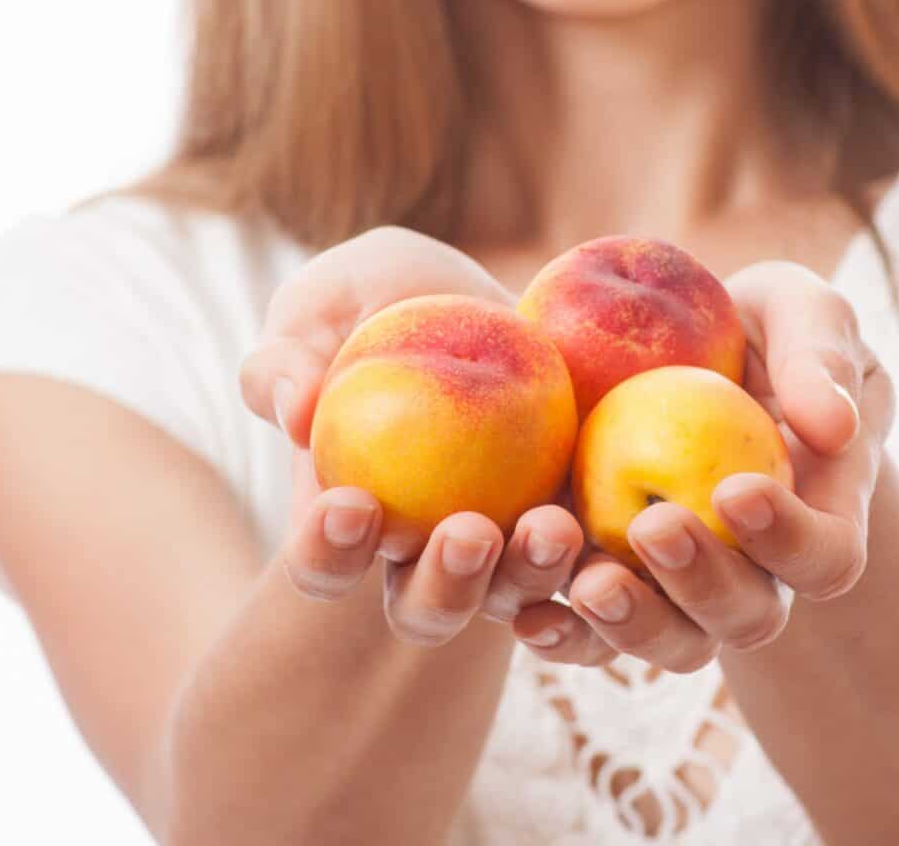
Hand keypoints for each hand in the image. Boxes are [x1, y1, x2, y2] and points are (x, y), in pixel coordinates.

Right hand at [237, 227, 587, 645]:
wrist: (477, 292)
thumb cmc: (379, 298)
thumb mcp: (323, 304)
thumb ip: (287, 356)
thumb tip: (295, 411)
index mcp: (348, 520)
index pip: (324, 562)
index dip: (328, 553)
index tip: (350, 505)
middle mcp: (423, 552)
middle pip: (424, 606)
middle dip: (444, 586)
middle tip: (469, 533)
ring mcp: (503, 546)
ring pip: (511, 593)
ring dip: (530, 573)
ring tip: (552, 526)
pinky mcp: (573, 522)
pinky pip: (589, 567)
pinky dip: (599, 571)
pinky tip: (611, 550)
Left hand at [511, 260, 894, 670]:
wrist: (674, 342)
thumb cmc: (759, 325)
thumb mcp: (799, 310)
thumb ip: (822, 355)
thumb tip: (833, 429)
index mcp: (819, 515)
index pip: (827, 557)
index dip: (790, 541)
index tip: (736, 489)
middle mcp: (756, 570)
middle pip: (746, 617)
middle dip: (701, 585)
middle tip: (653, 526)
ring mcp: (680, 586)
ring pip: (671, 642)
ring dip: (632, 624)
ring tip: (590, 582)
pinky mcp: (609, 579)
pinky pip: (592, 634)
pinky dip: (562, 634)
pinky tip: (530, 616)